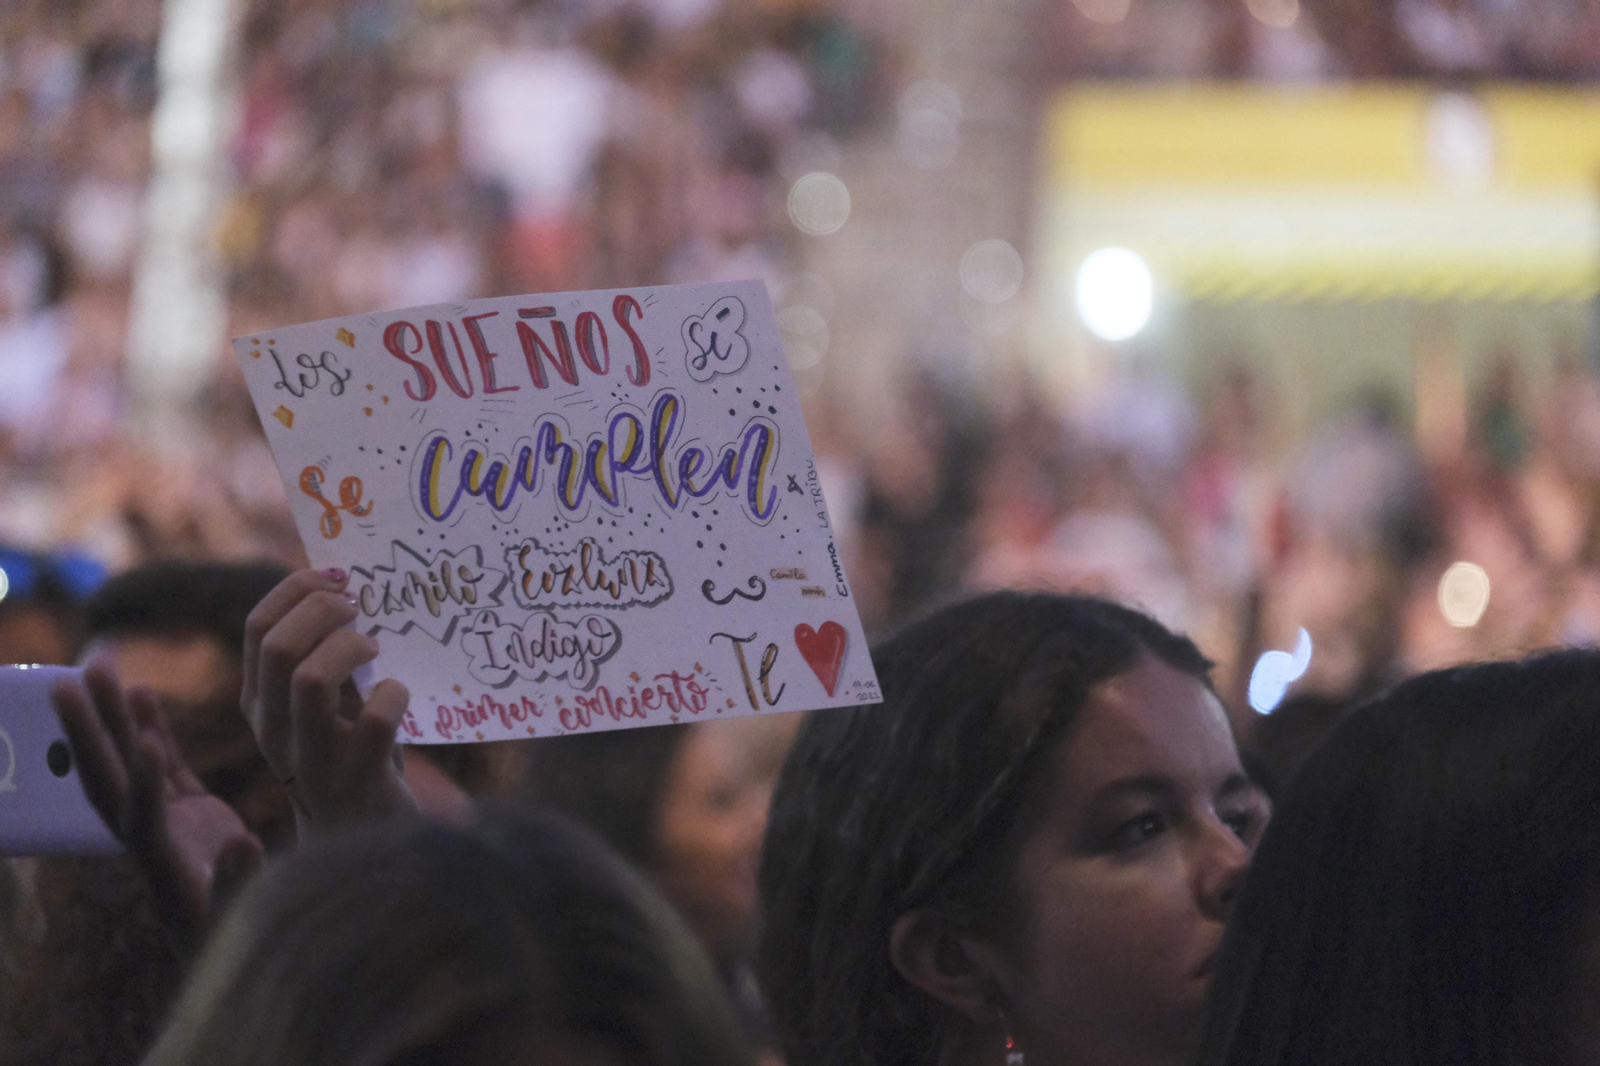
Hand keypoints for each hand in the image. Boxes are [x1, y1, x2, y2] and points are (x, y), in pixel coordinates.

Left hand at [52, 666, 263, 949]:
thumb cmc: (251, 943)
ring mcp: (169, 827)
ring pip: (130, 766)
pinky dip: (150, 733)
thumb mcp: (250, 921)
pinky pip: (162, 769)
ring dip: (111, 719)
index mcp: (166, 868)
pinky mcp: (190, 820)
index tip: (143, 742)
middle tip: (63, 685)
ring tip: (97, 668)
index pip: (143, 819)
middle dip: (86, 736)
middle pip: (110, 784)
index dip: (141, 784)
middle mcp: (153, 843)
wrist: (254, 952)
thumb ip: (241, 883)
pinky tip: (142, 694)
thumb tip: (242, 844)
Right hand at [241, 568, 415, 832]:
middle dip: (325, 609)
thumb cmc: (354, 752)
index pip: (256, 626)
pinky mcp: (355, 781)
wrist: (363, 841)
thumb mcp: (328, 703)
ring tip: (375, 649)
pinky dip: (394, 695)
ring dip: (350, 648)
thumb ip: (328, 655)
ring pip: (310, 679)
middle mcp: (272, 730)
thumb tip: (350, 585)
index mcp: (259, 701)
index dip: (297, 589)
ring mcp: (310, 760)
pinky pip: (375, 720)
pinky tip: (399, 695)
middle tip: (360, 608)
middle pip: (279, 645)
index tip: (337, 577)